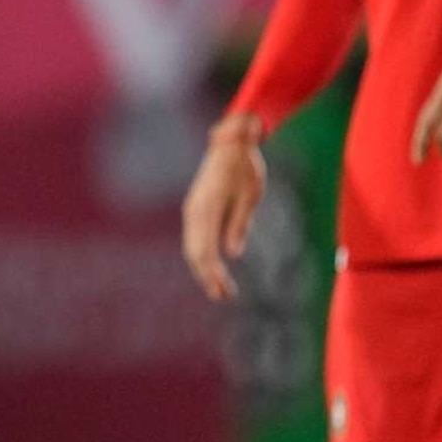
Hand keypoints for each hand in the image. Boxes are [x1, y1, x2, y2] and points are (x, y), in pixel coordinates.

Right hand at [180, 120, 267, 303]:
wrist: (230, 144)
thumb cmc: (244, 167)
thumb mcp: (249, 196)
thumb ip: (239, 224)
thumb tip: (232, 254)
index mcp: (206, 209)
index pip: (205, 249)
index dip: (213, 273)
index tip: (225, 290)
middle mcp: (194, 212)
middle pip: (195, 252)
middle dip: (207, 277)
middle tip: (223, 297)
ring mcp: (192, 211)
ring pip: (192, 247)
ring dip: (204, 269)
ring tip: (219, 289)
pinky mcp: (196, 210)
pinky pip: (195, 239)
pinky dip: (203, 256)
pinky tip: (213, 268)